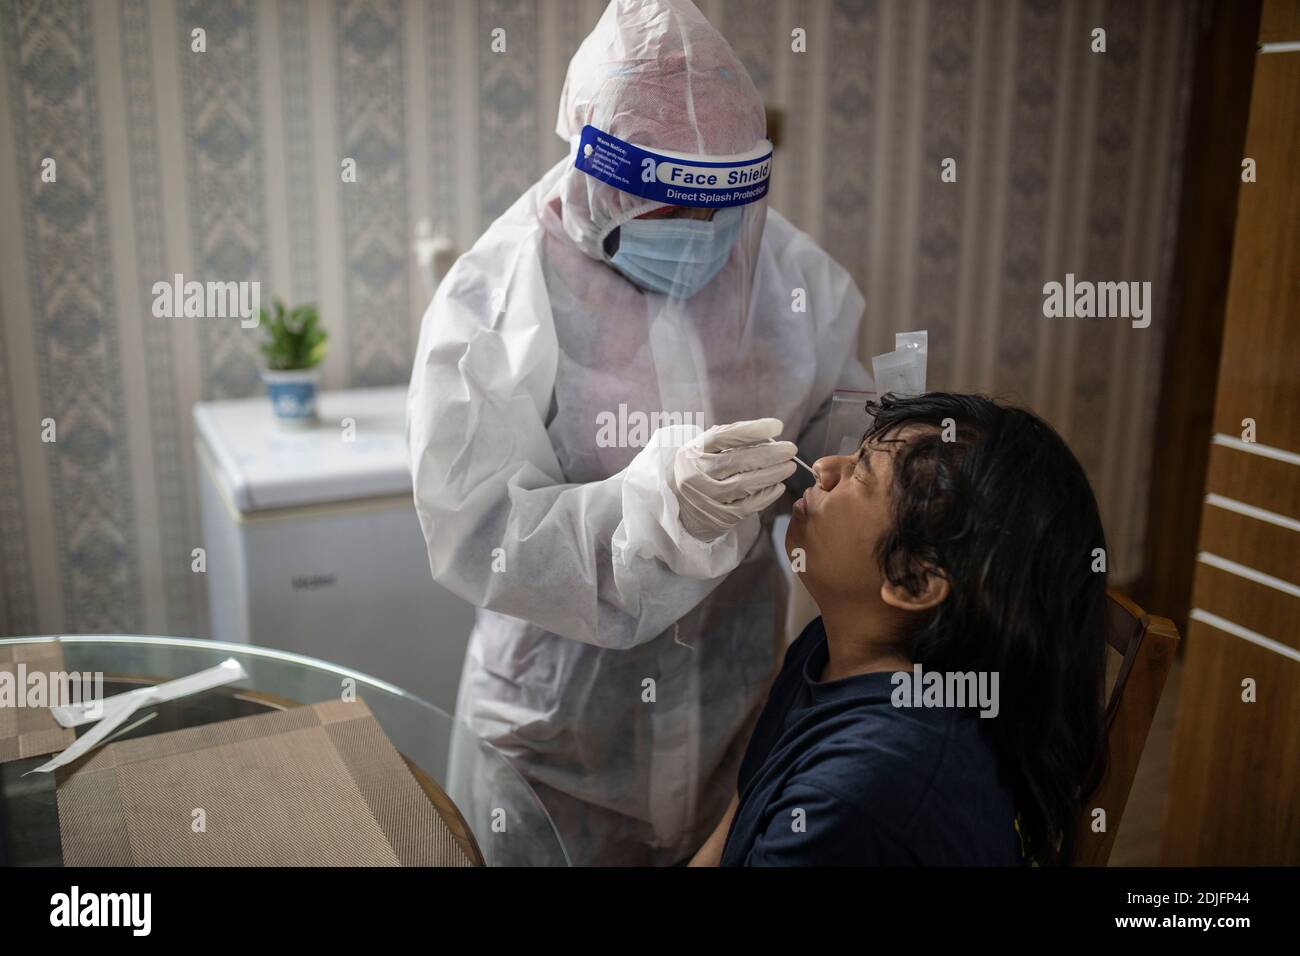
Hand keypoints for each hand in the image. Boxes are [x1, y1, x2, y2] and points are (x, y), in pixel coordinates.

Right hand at [672, 418, 797, 540]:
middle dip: (769, 454)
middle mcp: (696, 474)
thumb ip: (730, 439)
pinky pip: (747, 506)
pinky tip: (778, 486)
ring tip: (789, 466)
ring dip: (772, 474)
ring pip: (744, 484)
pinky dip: (766, 496)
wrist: (680, 505)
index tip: (777, 426)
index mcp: (693, 451)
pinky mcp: (718, 516)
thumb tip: (770, 433)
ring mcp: (706, 497)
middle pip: (737, 460)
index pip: (723, 437)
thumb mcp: (705, 450)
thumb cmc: (702, 469)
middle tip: (791, 449)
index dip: (752, 430)